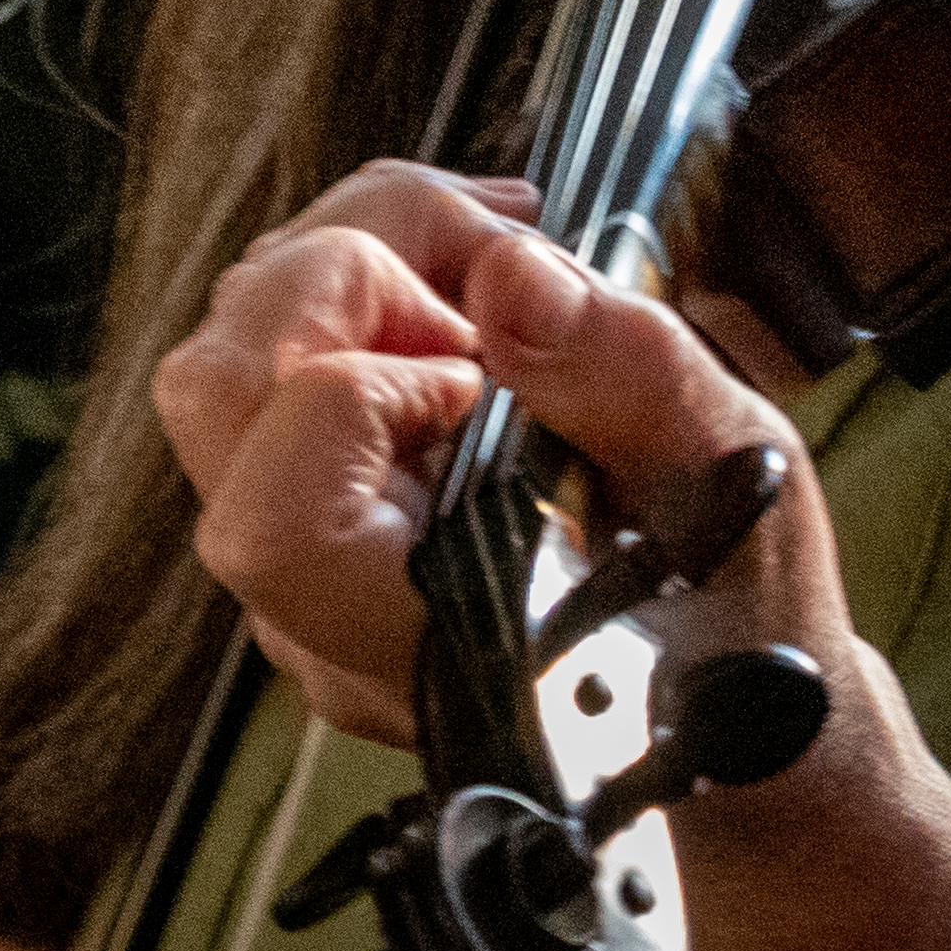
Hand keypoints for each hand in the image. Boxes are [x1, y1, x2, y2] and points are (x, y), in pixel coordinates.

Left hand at [151, 163, 861, 746]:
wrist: (723, 699)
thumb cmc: (734, 619)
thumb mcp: (735, 487)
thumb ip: (634, 383)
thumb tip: (508, 277)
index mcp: (420, 643)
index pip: (275, 520)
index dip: (363, 392)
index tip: (489, 373)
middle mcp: (323, 612)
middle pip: (216, 395)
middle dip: (349, 270)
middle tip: (490, 263)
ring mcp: (302, 548)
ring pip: (228, 352)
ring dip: (355, 251)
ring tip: (492, 252)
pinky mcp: (308, 487)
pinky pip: (272, 351)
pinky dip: (363, 274)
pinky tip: (474, 278)